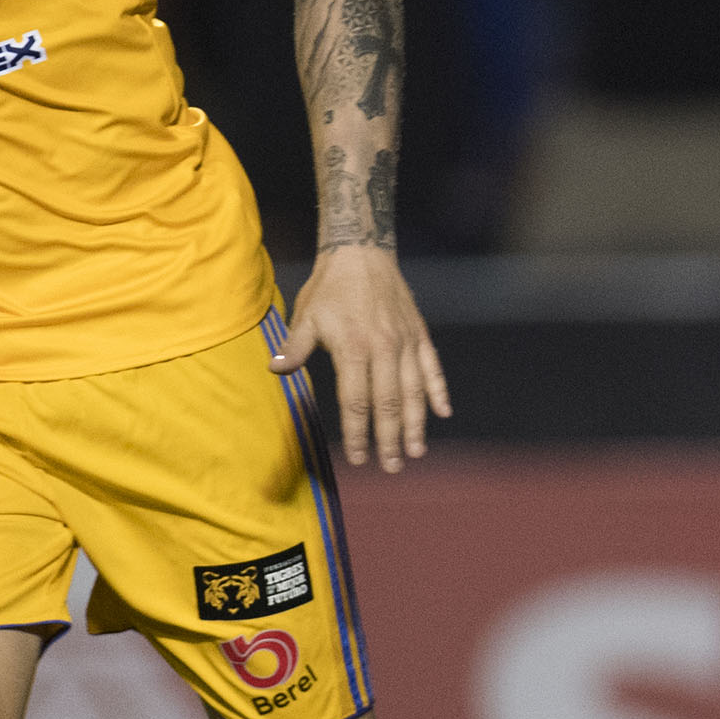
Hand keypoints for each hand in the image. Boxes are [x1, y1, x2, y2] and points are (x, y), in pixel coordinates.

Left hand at [276, 246, 452, 472]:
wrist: (362, 252)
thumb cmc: (329, 286)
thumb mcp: (306, 315)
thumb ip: (295, 346)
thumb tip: (276, 369)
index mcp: (354, 348)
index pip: (356, 402)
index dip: (357, 432)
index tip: (358, 457)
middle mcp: (385, 349)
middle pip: (389, 404)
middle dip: (390, 439)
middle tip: (391, 466)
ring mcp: (406, 343)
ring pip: (414, 392)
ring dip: (416, 424)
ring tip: (416, 452)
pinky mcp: (420, 334)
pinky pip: (433, 368)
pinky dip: (438, 391)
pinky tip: (443, 413)